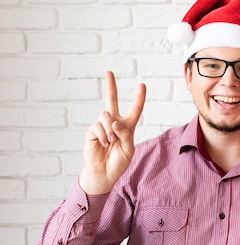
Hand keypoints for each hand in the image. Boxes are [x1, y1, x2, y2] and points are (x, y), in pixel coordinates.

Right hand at [79, 71, 145, 194]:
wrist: (104, 173)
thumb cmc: (118, 162)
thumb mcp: (129, 149)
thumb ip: (125, 134)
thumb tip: (115, 121)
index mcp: (127, 127)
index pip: (135, 110)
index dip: (139, 98)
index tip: (142, 85)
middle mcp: (114, 123)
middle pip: (112, 100)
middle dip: (110, 86)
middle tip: (108, 71)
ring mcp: (102, 126)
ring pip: (106, 115)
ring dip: (110, 128)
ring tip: (111, 142)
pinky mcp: (92, 131)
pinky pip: (98, 126)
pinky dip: (104, 135)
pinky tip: (104, 144)